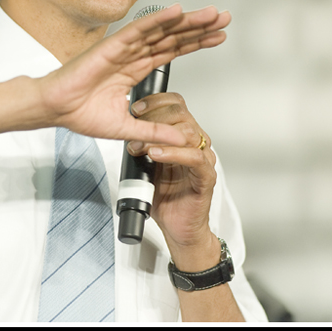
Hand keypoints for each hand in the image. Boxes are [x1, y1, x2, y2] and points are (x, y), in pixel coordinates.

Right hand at [38, 4, 229, 146]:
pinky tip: (176, 11)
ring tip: (212, 14)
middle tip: (224, 17)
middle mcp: (132, 54)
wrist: (56, 110)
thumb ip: (154, 131)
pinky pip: (138, 30)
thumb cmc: (80, 113)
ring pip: (161, 31)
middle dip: (199, 28)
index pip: (172, 51)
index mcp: (135, 69)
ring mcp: (123, 48)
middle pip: (173, 37)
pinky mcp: (111, 46)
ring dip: (187, 21)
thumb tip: (180, 138)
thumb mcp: (127, 128)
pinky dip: (157, 19)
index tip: (218, 36)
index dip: (195, 43)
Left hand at [127, 93, 217, 258]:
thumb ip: (143, 144)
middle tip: (134, 124)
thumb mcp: (147, 165)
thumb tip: (124, 128)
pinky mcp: (207, 177)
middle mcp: (197, 144)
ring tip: (139, 146)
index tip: (135, 107)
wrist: (179, 229)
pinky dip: (174, 153)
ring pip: (188, 133)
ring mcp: (204, 160)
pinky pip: (194, 158)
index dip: (157, 101)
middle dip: (154, 115)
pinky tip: (156, 154)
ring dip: (158, 136)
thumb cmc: (165, 198)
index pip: (176, 105)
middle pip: (182, 114)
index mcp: (184, 137)